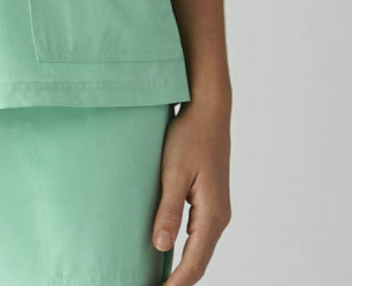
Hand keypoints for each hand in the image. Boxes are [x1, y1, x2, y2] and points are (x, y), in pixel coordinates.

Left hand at [152, 97, 231, 283]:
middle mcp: (219, 216)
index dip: (176, 283)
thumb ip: (168, 210)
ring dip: (182, 267)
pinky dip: (185, 250)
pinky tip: (168, 253)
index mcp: (212, 214)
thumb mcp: (173, 172)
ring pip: (199, 249)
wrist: (208, 110)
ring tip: (159, 279)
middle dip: (179, 280)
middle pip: (199, 261)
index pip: (194, 262)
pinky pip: (198, 235)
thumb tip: (161, 247)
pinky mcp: (209, 201)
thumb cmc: (190, 136)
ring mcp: (216, 210)